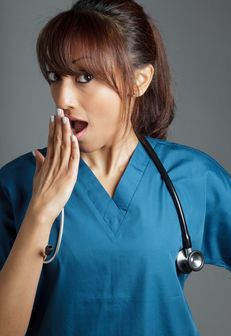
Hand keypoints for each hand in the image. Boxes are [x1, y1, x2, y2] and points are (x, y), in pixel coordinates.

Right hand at [28, 109, 79, 224]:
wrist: (41, 208)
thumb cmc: (41, 194)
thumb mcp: (38, 175)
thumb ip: (39, 162)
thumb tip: (36, 152)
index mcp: (47, 162)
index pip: (50, 141)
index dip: (52, 129)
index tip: (52, 118)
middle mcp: (54, 162)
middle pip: (57, 140)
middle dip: (58, 124)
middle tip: (59, 110)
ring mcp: (61, 168)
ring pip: (64, 146)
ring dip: (65, 131)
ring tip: (65, 118)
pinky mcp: (69, 175)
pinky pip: (73, 158)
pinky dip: (73, 147)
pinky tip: (73, 137)